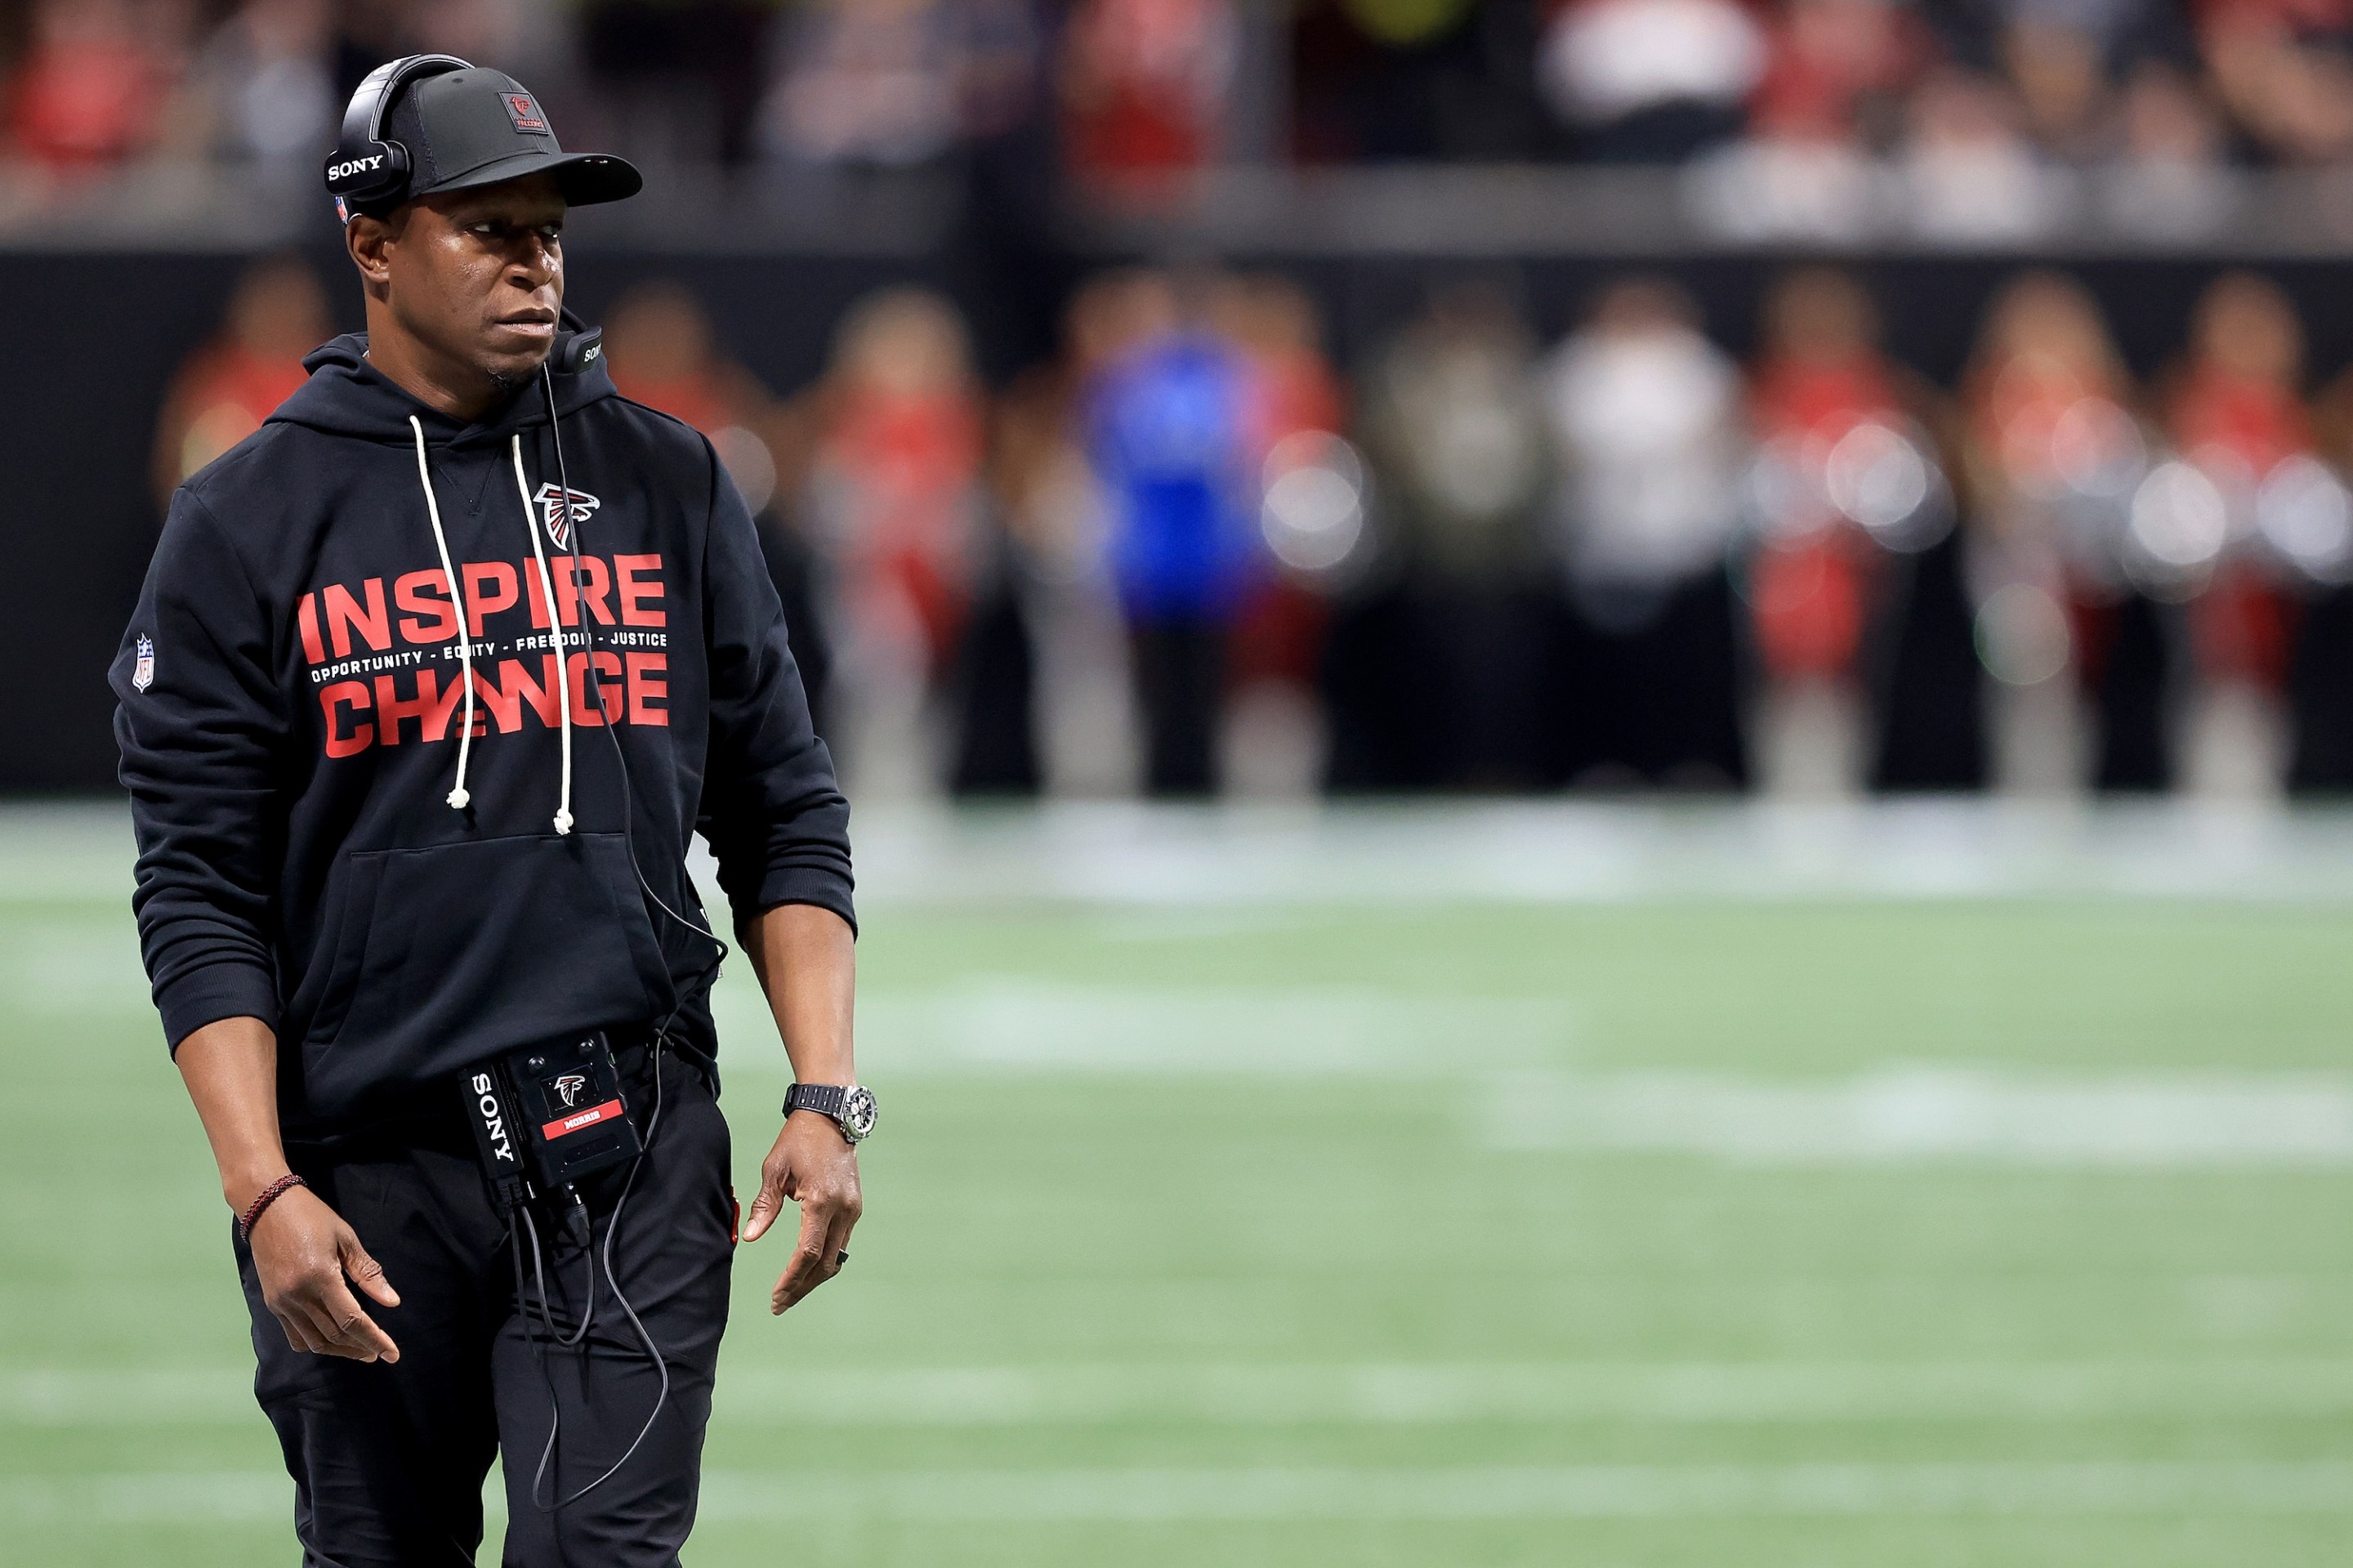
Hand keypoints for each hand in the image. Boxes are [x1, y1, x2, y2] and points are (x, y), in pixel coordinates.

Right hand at [247, 1183, 401, 1362]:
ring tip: (361, 1350)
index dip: (375, 1339)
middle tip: (380, 1352)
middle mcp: (298, 1295)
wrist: (267, 1207)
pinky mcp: (273, 1304)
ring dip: (340, 1350)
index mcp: (320, 1277)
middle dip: (360, 1347)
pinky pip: (295, 1335)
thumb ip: (368, 1273)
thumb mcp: (346, 1239)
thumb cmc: (312, 1217)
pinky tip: (332, 1341)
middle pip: (334, 1335)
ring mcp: (282, 1302)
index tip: (392, 1354)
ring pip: (314, 1341)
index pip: (352, 1320)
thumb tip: (392, 1302)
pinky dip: (316, 1343)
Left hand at [742, 1111, 861, 1314]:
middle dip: (802, 1287)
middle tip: (780, 1304)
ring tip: (791, 1292)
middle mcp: (843, 1209)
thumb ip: (765, 1206)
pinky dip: (824, 1261)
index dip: (791, 1279)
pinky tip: (808, 1268)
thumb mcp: (775, 1169)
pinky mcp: (854, 1207)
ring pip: (836, 1257)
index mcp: (822, 1201)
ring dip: (814, 1278)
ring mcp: (853, 1209)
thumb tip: (752, 1237)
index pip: (807, 1253)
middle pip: (825, 1264)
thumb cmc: (800, 1139)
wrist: (832, 1116)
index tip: (776, 1297)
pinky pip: (841, 1243)